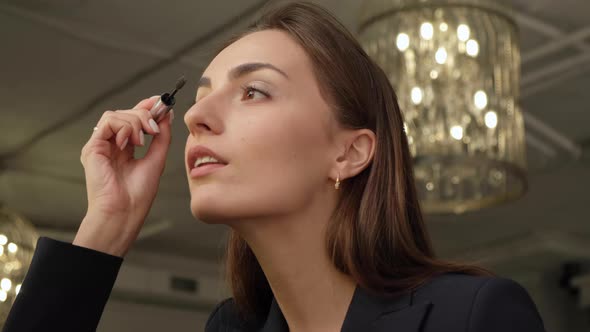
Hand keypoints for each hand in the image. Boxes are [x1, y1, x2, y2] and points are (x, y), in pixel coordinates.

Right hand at [75, 96, 173, 256]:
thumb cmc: (138, 194)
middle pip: (125, 114)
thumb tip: (166, 115)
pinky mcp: (92, 147)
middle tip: (154, 128)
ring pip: (116, 114)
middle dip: (144, 114)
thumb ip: (161, 137)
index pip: (133, 120)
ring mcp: (101, 146)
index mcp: (125, 149)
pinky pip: (108, 122)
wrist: (125, 211)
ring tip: (142, 140)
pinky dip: (124, 127)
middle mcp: (111, 145)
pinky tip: (130, 143)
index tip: (160, 102)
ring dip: (135, 121)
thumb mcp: (157, 159)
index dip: (145, 107)